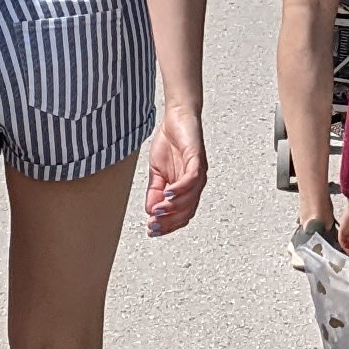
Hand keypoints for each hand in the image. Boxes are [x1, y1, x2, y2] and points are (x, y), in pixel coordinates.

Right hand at [144, 101, 207, 235]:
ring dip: (173, 208)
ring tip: (157, 211)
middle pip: (186, 212)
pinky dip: (179, 190)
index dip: (167, 226)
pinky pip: (191, 180)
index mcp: (186, 190)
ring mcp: (198, 173)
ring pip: (190, 199)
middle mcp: (195, 185)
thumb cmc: (170, 143)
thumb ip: (155, 191)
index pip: (181, 215)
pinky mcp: (198, 159)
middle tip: (153, 226)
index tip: (151, 230)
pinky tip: (167, 194)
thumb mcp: (157, 172)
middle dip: (169, 222)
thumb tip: (150, 211)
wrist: (177, 117)